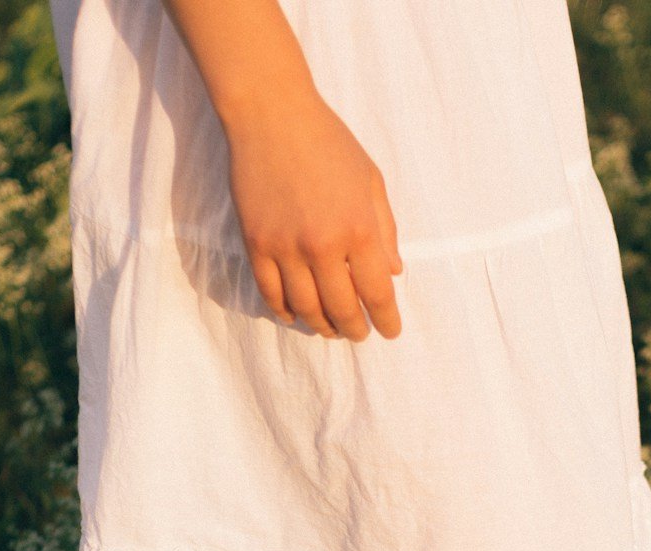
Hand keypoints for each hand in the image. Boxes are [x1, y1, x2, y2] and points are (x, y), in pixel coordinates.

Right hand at [222, 90, 403, 339]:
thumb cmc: (328, 142)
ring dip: (321, 326)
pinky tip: (296, 314)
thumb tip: (393, 272)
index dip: (386, 319)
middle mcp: (323, 246)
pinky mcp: (256, 244)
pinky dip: (285, 310)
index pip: (377, 293)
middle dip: (354, 329)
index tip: (390, 330)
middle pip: (341, 309)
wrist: (272, 116)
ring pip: (305, 308)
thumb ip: (385, 229)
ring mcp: (286, 248)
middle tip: (359, 334)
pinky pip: (271, 293)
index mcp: (359, 229)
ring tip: (331, 328)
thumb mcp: (371, 181)